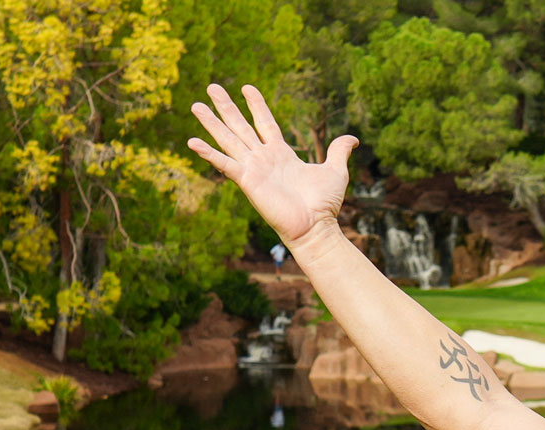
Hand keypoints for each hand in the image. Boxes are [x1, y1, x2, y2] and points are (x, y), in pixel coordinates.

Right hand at [187, 83, 354, 249]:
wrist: (315, 227)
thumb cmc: (324, 204)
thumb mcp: (335, 170)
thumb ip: (338, 151)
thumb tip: (352, 139)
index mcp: (281, 153)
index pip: (265, 123)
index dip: (256, 105)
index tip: (246, 87)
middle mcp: (264, 158)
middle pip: (240, 126)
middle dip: (225, 106)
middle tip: (211, 87)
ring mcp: (254, 169)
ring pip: (228, 139)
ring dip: (211, 123)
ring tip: (196, 105)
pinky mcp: (247, 181)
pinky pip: (225, 164)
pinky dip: (208, 153)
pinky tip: (191, 142)